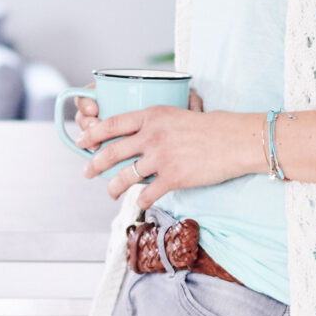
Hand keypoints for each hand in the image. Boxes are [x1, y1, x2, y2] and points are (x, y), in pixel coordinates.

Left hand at [75, 94, 263, 207]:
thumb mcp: (178, 113)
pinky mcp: (173, 177)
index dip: (92, 134)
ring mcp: (161, 157)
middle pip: (111, 152)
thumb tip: (138, 132)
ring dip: (112, 187)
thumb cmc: (210, 127)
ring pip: (125, 176)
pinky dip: (139, 200)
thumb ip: (156, 122)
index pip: (111, 124)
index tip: (81, 141)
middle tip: (86, 172)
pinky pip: (147, 193)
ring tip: (109, 192)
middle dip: (93, 165)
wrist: (234, 140)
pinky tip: (138, 202)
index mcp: (151, 116)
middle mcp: (152, 135)